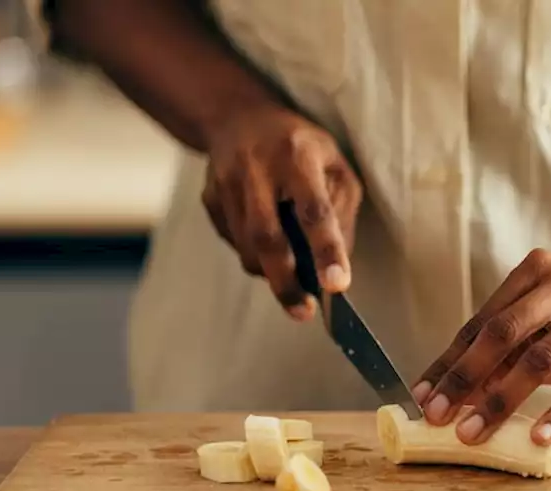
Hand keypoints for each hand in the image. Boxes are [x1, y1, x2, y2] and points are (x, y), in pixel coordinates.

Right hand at [201, 104, 362, 319]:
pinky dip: (255, 255)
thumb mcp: (335, 165)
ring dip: (272, 272)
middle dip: (286, 282)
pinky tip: (268, 242)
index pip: (314, 210)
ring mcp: (226, 184)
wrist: (238, 118)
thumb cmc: (301, 147)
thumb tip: (340, 264)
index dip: (327, 250)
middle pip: (268, 237)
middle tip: (303, 312)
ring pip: (247, 247)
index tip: (337, 286)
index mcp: (298, 156)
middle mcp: (257, 168)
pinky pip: (233, 243)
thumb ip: (342, 211)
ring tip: (292, 276)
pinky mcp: (209, 199)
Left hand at [411, 249, 550, 446]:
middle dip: (465, 378)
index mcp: (536, 271)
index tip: (424, 396)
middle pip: (504, 333)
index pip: (483, 321)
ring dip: (501, 399)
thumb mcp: (548, 323)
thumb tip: (457, 394)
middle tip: (439, 416)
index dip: (450, 361)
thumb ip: (509, 349)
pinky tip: (538, 436)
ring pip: (540, 359)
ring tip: (476, 432)